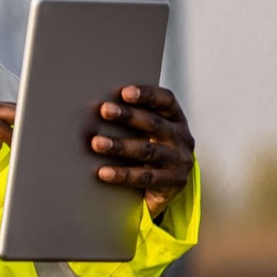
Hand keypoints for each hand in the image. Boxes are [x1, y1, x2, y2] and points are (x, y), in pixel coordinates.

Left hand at [90, 85, 194, 219]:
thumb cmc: (153, 148)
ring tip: (97, 143)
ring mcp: (178, 160)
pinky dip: (122, 174)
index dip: (147, 95)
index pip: (166, 101)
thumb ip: (133, 118)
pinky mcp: (173, 182)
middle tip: (105, 110)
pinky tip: (104, 172)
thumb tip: (99, 107)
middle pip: (154, 124)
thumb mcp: (150, 131)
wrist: (171, 184)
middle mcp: (180, 137)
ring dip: (120, 146)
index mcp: (175, 119)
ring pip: (147, 151)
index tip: (125, 92)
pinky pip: (144, 177)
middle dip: (128, 116)